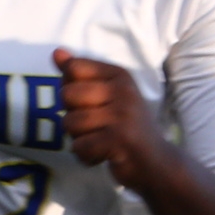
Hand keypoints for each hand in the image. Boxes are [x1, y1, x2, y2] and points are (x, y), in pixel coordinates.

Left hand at [53, 48, 158, 190]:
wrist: (157, 162)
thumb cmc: (126, 127)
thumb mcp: (107, 94)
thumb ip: (80, 74)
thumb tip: (56, 52)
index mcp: (119, 75)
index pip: (73, 68)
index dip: (71, 89)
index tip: (91, 103)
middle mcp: (123, 90)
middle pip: (67, 94)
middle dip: (72, 115)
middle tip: (95, 126)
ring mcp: (122, 115)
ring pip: (70, 122)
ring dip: (79, 138)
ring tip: (99, 140)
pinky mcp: (118, 140)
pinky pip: (79, 146)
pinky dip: (86, 156)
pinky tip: (102, 154)